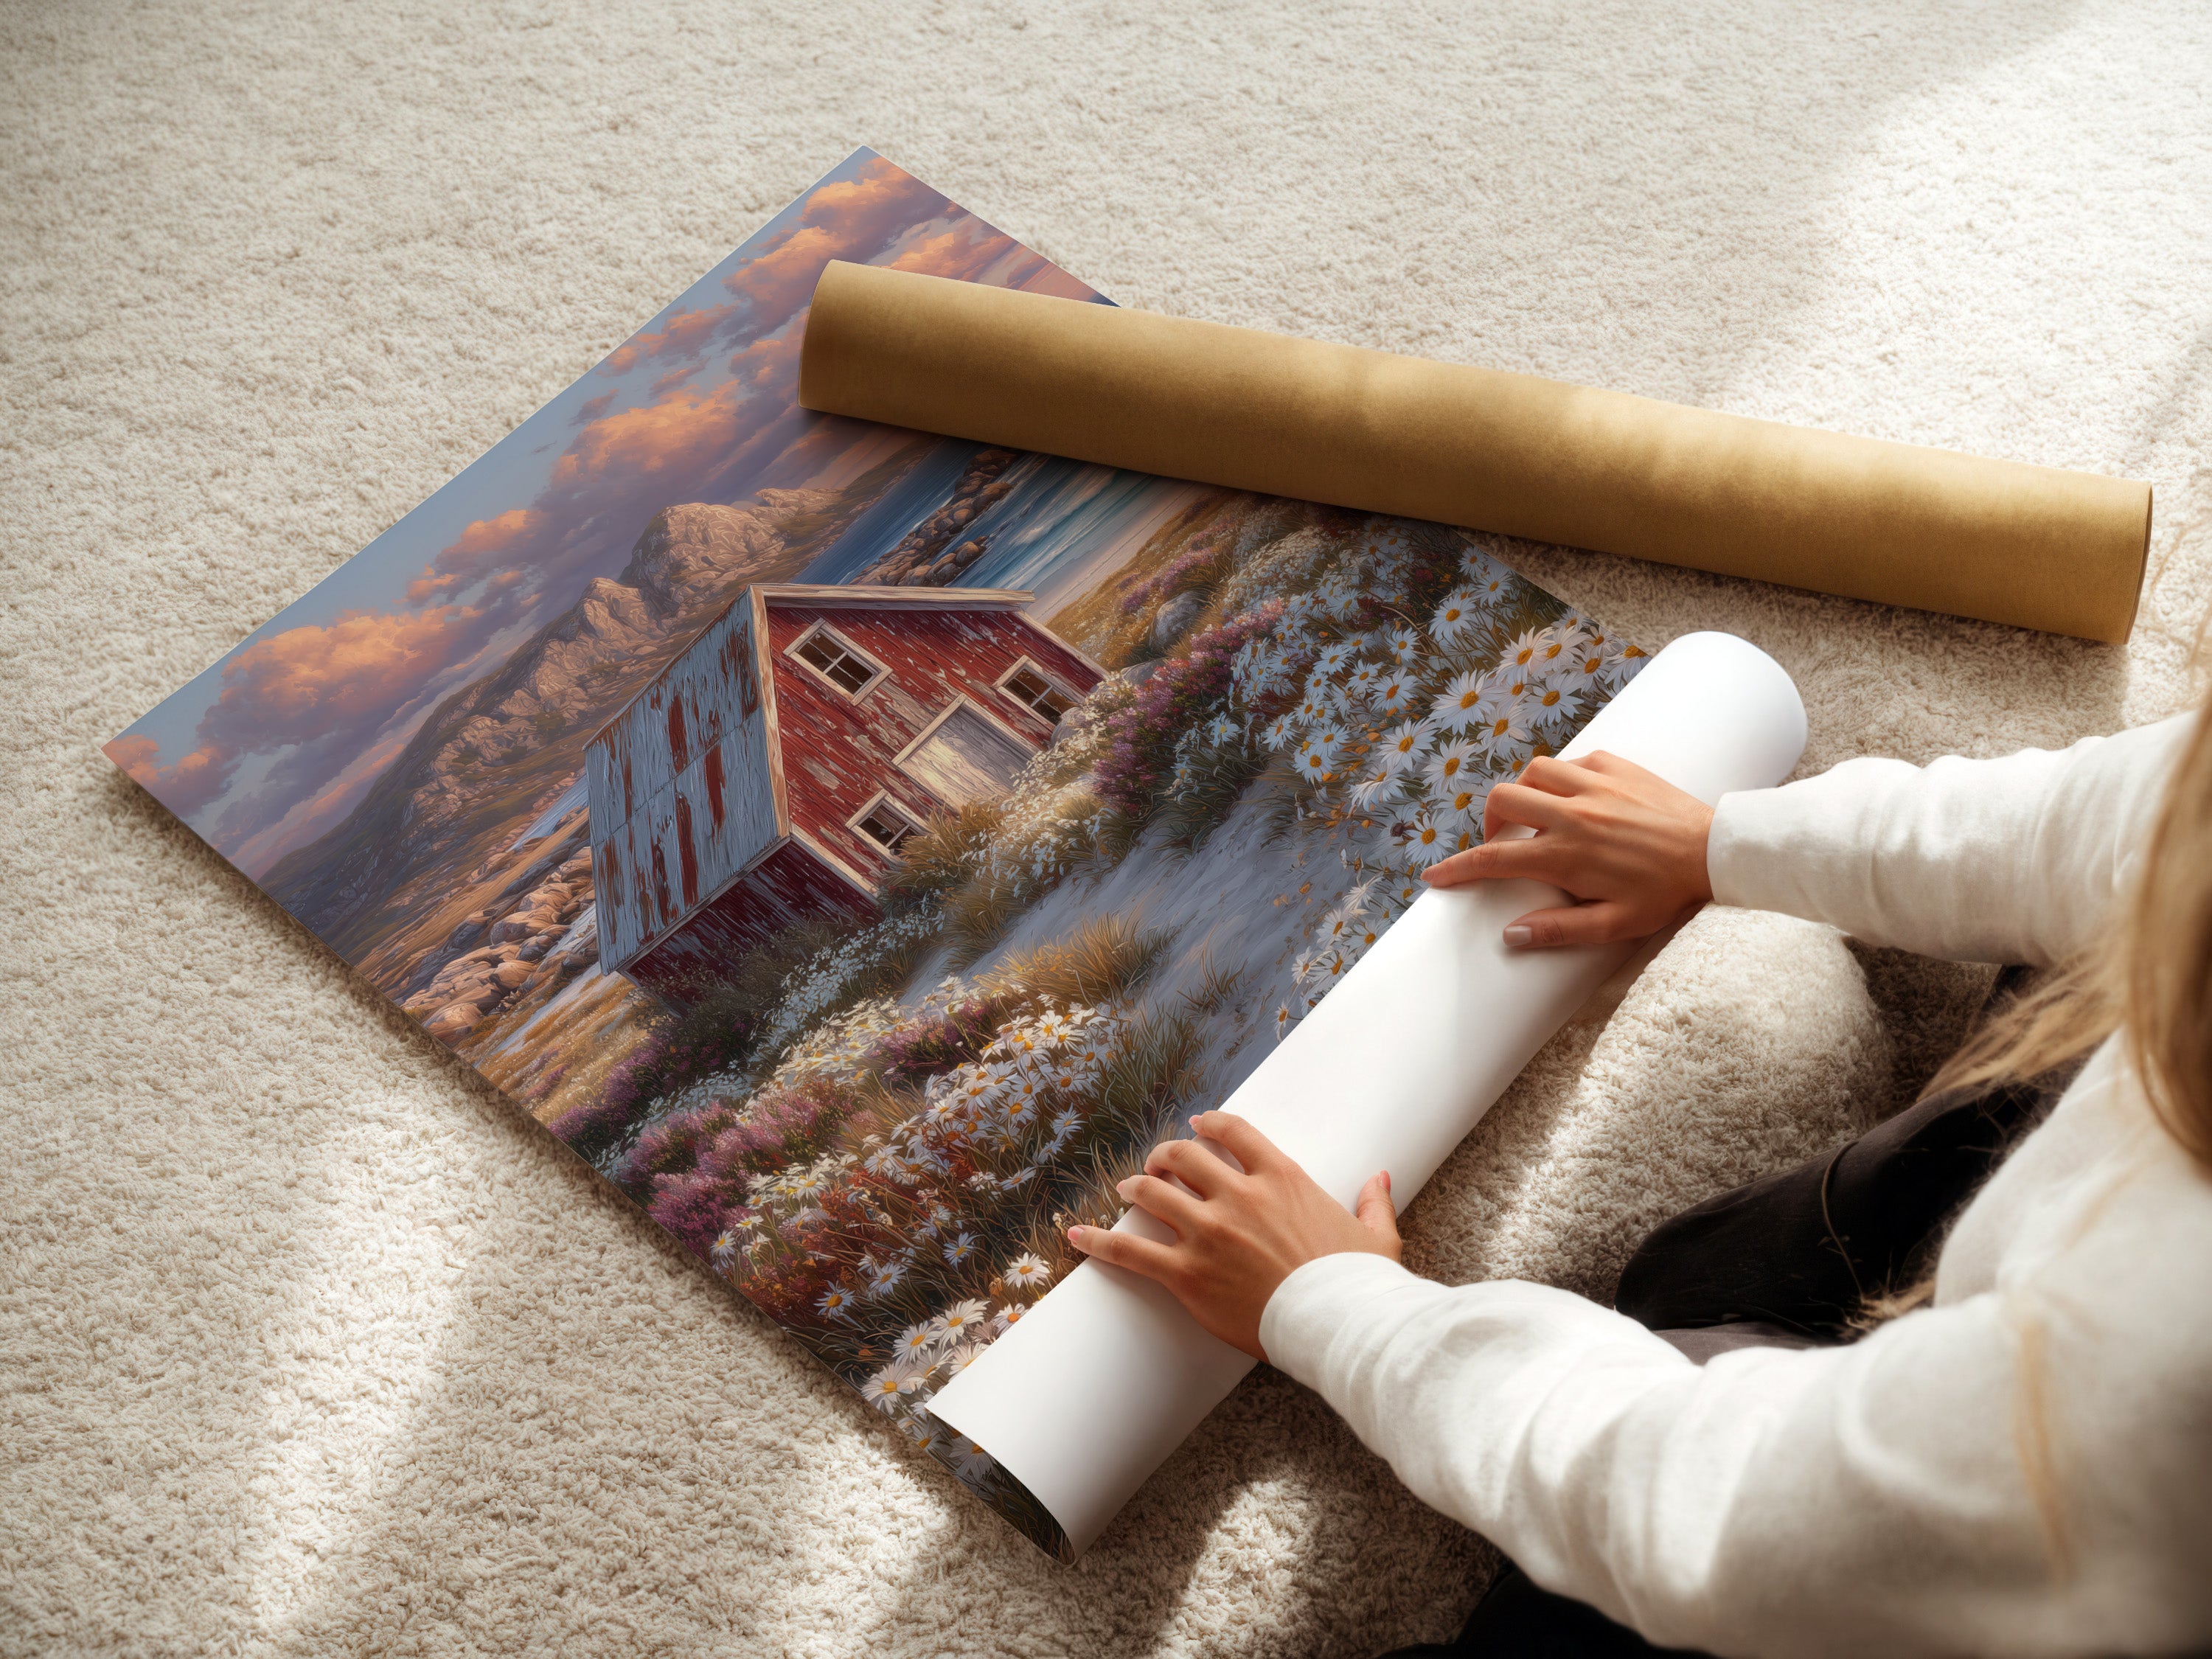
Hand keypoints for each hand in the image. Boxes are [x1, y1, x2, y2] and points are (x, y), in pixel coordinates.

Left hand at [1066, 1111, 1399, 1361]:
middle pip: (1183, 1156)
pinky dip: (1099, 1241)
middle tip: (1157, 1164)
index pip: (1233, 1132)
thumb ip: (1373, 1202)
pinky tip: (1077, 1235)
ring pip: (1153, 1193)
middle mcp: (1239, 1196)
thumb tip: (1380, 1178)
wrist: (1340, 1325)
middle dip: (1164, 1155)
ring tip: (1126, 1189)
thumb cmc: (1359, 1284)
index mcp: (1282, 1178)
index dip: (1208, 1125)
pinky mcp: (1188, 1274)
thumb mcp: (1376, 1236)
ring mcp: (1209, 1233)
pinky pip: (1130, 1251)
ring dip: (1135, 1187)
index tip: (1197, 1126)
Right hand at [1421, 751, 1713, 948]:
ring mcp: (1594, 784)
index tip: (1435, 877)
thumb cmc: (1666, 893)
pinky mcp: (1616, 765)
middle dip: (1489, 822)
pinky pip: (1572, 761)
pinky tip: (1574, 798)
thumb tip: (1511, 935)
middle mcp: (1572, 813)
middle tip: (1502, 843)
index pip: (1494, 859)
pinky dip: (1561, 777)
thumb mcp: (1614, 925)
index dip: (1457, 868)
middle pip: (1503, 801)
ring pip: (1533, 772)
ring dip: (1524, 793)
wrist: (1715, 851)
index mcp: (1566, 855)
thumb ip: (1559, 930)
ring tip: (1535, 816)